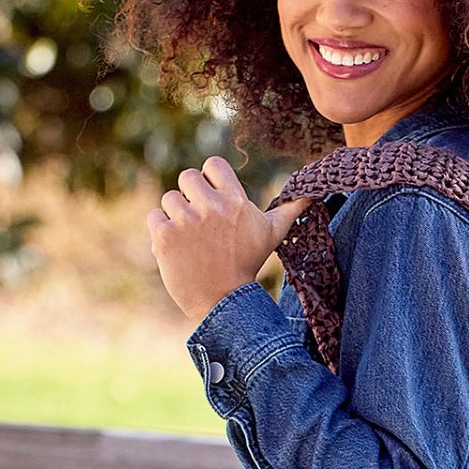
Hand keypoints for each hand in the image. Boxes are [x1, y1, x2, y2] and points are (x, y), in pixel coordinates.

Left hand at [146, 156, 303, 323]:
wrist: (222, 303)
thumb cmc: (248, 264)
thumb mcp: (273, 234)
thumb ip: (290, 209)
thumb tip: (313, 192)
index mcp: (236, 201)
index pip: (212, 165)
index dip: (209, 178)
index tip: (213, 198)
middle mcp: (211, 207)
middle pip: (188, 177)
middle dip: (191, 196)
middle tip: (199, 221)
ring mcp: (186, 221)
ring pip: (169, 198)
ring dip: (175, 215)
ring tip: (189, 238)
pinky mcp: (165, 237)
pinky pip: (154, 217)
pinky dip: (160, 230)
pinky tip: (175, 246)